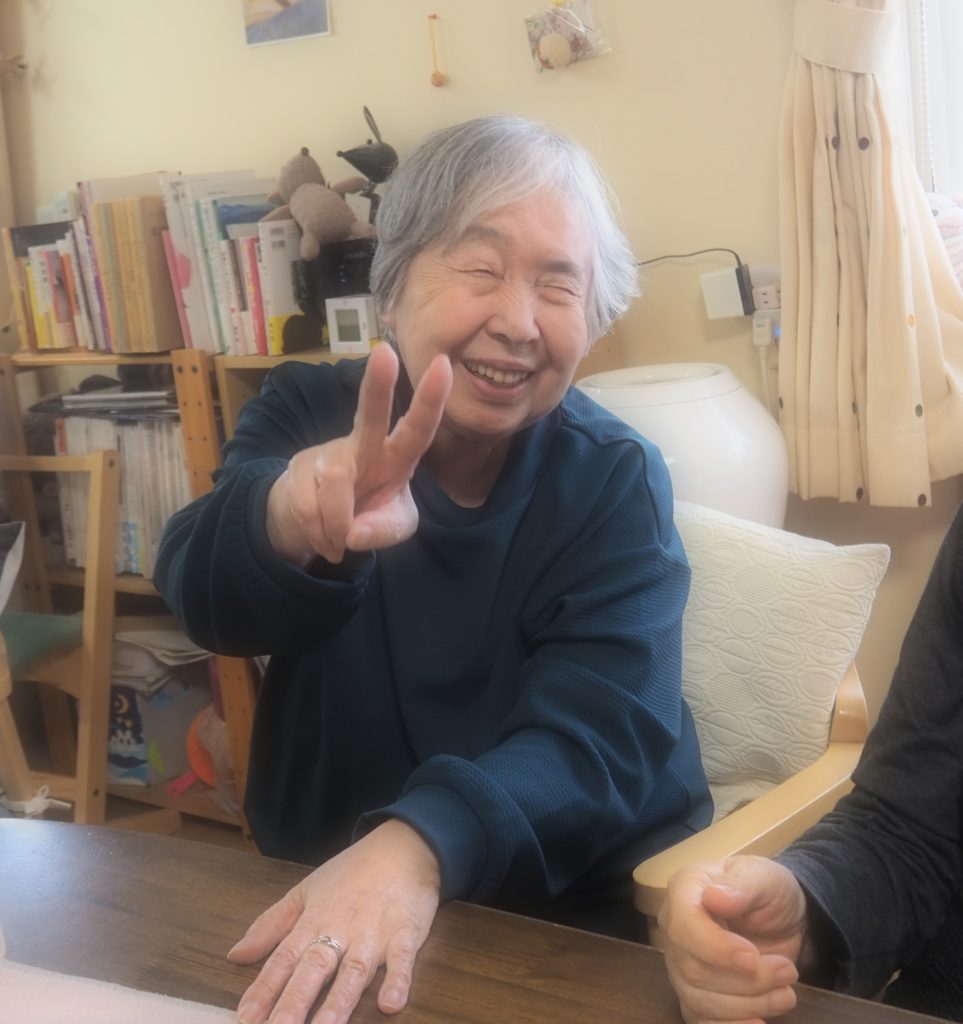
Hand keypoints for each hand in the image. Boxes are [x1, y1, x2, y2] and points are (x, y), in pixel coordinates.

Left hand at [228, 819, 440, 1023]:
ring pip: (353, 971)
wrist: (404, 846)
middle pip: (314, 968)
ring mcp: (374, 933)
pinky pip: (402, 960)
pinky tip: (390, 1004)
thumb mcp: (307, 890)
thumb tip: (235, 954)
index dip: (264, 990)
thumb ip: (272, 924)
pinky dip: (398, 980)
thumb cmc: (353, 870)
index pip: (284, 958)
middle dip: (296, 1001)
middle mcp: (341, 930)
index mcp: (314, 920)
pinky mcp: (406, 933)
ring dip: (339, 1002)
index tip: (245, 1018)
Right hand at [266, 342, 452, 564]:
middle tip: (385, 352)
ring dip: (338, 523)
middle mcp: (364, 446)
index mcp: (397, 457)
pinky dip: (319, 533)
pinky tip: (324, 536)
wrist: (315, 524)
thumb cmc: (366, 514)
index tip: (443, 365)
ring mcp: (328, 453)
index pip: (418, 428)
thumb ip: (385, 531)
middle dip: (378, 386)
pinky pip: (308, 507)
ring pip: (335, 484)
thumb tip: (354, 534)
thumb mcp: (391, 528)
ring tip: (340, 539)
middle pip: (371, 415)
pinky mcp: (298, 468)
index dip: (430, 400)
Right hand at [658, 856, 807, 1023]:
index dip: (715, 948)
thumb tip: (714, 898)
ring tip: (786, 992)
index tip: (752, 958)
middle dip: (747, 980)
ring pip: (701, 1000)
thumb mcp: (765, 878)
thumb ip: (742, 885)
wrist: (780, 920)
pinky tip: (759, 1022)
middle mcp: (674, 928)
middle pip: (694, 969)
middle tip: (787, 971)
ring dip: (749, 1004)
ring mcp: (680, 964)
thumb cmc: (768, 892)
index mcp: (686, 890)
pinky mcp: (694, 994)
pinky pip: (701, 1021)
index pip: (684, 925)